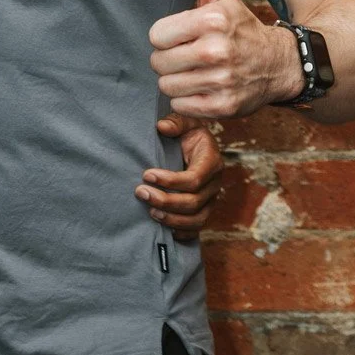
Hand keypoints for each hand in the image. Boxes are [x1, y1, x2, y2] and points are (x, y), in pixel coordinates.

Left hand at [135, 115, 222, 239]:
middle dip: (165, 200)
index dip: (170, 181)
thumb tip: (162, 127)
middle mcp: (215, 184)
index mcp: (212, 162)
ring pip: (196, 219)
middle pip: (193, 202)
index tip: (147, 174)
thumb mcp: (186, 121)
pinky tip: (162, 228)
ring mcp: (211, 200)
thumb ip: (175, 122)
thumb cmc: (188, 134)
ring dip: (171, 219)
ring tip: (150, 211)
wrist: (195, 146)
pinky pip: (197, 228)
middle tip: (140, 192)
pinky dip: (181, 232)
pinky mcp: (204, 210)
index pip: (194, 179)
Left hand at [148, 0, 301, 117]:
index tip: (183, 36)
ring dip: (177, 80)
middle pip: (158, 62)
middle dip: (169, 59)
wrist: (280, 64)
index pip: (156, 35)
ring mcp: (221, 81)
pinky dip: (187, 99)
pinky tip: (204, 87)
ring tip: (196, 71)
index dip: (166, 37)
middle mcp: (217, 51)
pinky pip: (181, 105)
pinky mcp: (224, 106)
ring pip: (167, 86)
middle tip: (189, 55)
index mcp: (212, 20)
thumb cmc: (240, 27)